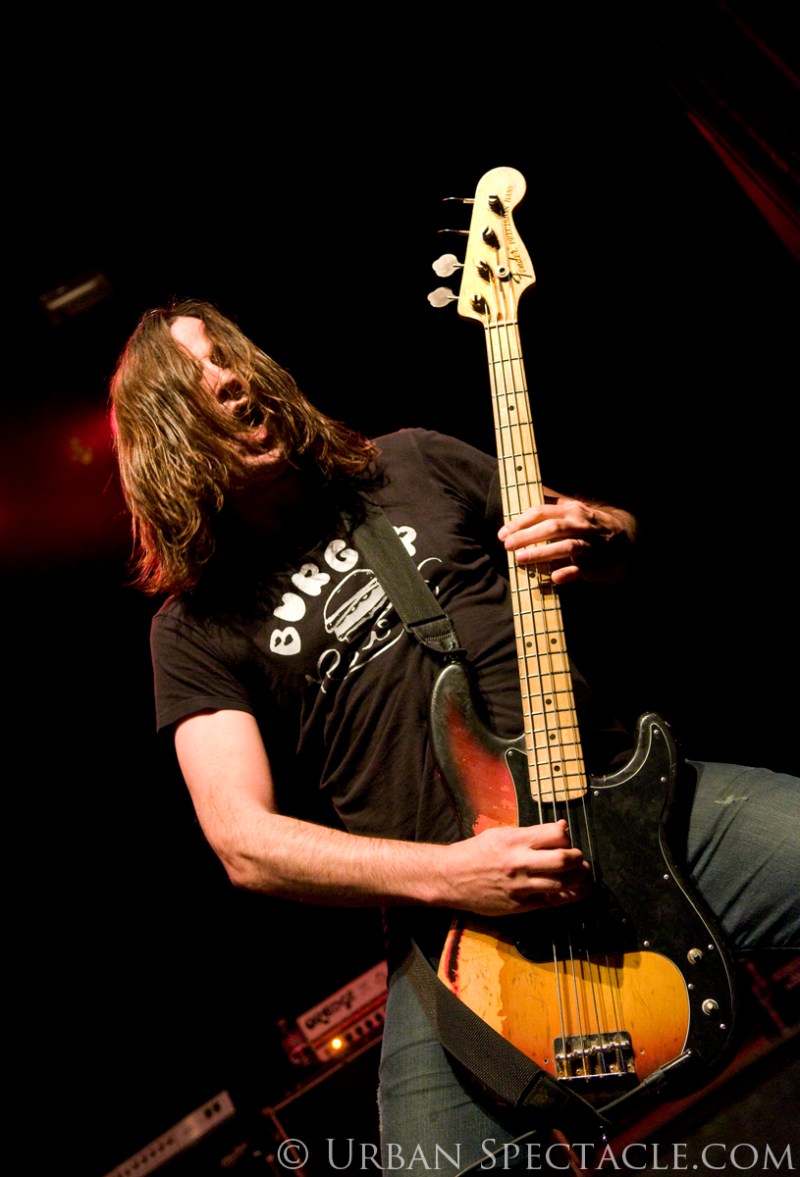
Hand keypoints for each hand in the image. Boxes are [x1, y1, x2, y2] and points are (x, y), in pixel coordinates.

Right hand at [442, 820, 590, 916]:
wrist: (450, 878)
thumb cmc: (475, 852)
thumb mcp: (500, 834)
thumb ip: (532, 833)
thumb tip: (562, 828)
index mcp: (514, 841)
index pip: (556, 835)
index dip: (566, 836)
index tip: (565, 839)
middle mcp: (519, 863)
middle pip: (563, 860)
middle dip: (577, 859)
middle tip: (578, 859)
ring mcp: (520, 887)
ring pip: (562, 884)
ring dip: (577, 879)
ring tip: (580, 876)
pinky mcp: (519, 905)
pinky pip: (550, 902)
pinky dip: (566, 896)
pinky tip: (574, 892)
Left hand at [498, 494, 636, 584]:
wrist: (627, 540)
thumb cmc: (591, 526)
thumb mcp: (574, 510)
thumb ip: (552, 505)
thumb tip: (528, 495)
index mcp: (571, 511)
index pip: (542, 513)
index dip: (521, 522)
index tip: (503, 533)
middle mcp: (580, 525)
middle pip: (552, 528)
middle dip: (527, 536)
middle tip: (507, 545)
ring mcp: (589, 545)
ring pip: (565, 547)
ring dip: (542, 553)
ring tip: (521, 559)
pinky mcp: (595, 565)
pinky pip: (580, 569)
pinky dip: (567, 573)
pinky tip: (553, 577)